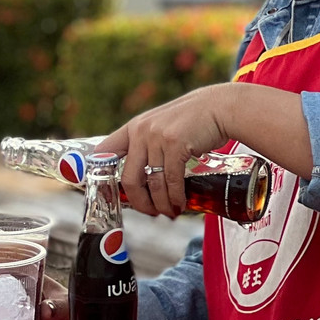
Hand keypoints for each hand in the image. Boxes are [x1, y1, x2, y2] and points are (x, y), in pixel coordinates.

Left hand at [98, 83, 236, 217]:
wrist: (219, 107)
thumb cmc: (192, 121)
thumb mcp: (161, 126)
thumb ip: (147, 145)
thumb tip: (141, 179)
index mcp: (133, 128)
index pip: (104, 151)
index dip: (99, 174)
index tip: (106, 193)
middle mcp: (141, 132)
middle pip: (130, 179)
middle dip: (140, 202)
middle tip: (150, 212)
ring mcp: (157, 137)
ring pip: (153, 183)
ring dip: (162, 204)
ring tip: (169, 212)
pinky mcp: (176, 144)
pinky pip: (172, 179)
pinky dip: (176, 197)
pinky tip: (180, 204)